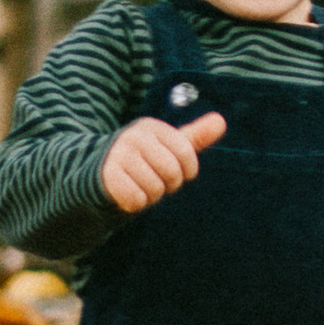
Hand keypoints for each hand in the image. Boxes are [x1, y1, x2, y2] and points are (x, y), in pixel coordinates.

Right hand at [101, 110, 225, 213]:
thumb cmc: (145, 160)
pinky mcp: (107, 175)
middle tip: (155, 179)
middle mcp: (135, 136)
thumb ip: (195, 137)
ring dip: (151, 195)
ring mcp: (119, 154)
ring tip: (140, 184)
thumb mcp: (170, 146)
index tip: (176, 171)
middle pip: (172, 173)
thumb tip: (221, 120)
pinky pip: (137, 199)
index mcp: (153, 127)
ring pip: (155, 188)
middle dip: (168, 184)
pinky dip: (136, 203)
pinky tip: (128, 192)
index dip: (187, 171)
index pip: (186, 154)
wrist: (102, 173)